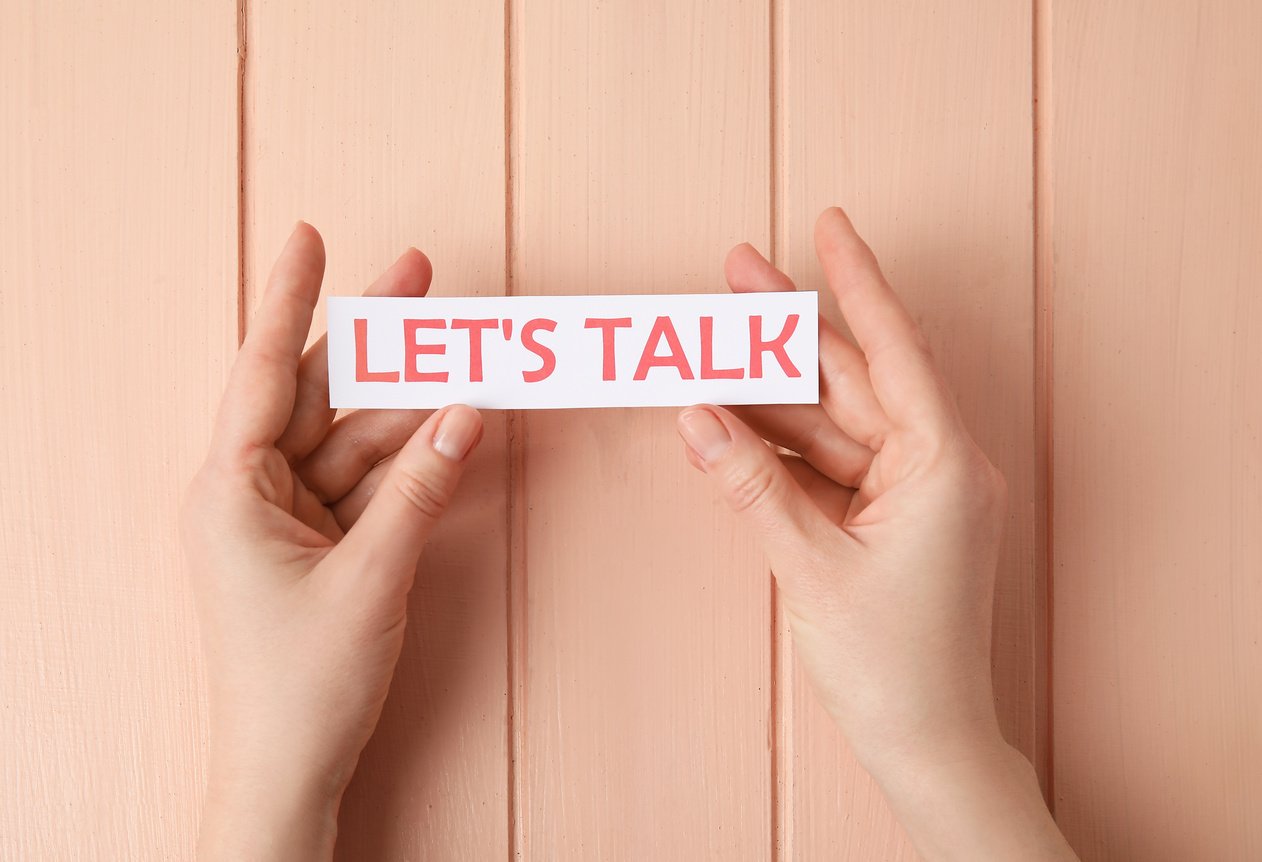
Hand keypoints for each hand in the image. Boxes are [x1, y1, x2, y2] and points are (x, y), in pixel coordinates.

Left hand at [181, 224, 483, 860]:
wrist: (292, 767)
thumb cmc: (303, 682)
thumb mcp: (370, 577)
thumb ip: (421, 489)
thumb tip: (466, 415)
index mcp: (230, 490)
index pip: (264, 372)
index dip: (289, 300)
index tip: (309, 237)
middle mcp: (251, 492)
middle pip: (318, 393)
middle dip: (371, 339)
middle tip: (418, 279)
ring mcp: (288, 517)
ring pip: (352, 436)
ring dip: (406, 401)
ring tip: (461, 350)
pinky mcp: (320, 542)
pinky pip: (369, 480)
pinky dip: (410, 457)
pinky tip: (451, 421)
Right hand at [676, 207, 1075, 859]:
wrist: (923, 740)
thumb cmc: (893, 663)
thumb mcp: (810, 566)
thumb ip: (750, 485)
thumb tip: (694, 417)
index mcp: (941, 463)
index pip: (894, 349)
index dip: (858, 281)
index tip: (831, 225)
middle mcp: (931, 464)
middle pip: (849, 377)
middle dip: (788, 330)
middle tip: (734, 272)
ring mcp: (906, 490)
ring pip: (828, 419)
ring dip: (770, 389)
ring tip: (707, 348)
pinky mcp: (880, 516)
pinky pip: (822, 460)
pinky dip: (777, 443)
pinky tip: (729, 415)